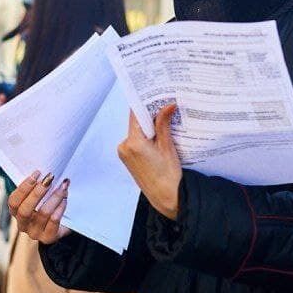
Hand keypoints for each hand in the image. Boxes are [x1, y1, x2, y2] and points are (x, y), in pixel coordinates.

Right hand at [8, 172, 71, 244]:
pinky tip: (65, 200)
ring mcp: (35, 233)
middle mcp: (23, 225)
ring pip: (43, 213)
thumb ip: (37, 187)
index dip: (24, 187)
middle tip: (49, 179)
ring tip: (63, 187)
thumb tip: (46, 173)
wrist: (62, 225)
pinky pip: (54, 221)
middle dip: (37, 192)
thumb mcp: (39, 196)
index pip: (13, 202)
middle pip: (25, 210)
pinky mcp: (48, 238)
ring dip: (54, 197)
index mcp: (16, 213)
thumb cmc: (47, 205)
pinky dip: (60, 208)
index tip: (37, 173)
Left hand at [118, 104, 181, 219]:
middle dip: (150, 116)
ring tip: (164, 124)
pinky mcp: (126, 158)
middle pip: (136, 123)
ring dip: (148, 127)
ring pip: (136, 132)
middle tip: (164, 108)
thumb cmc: (169, 176)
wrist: (165, 197)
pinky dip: (145, 137)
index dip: (146, 104)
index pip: (136, 115)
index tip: (155, 95)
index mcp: (133, 143)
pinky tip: (158, 138)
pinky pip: (135, 141)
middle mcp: (124, 146)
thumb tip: (167, 105)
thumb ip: (164, 124)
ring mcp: (123, 153)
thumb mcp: (168, 146)